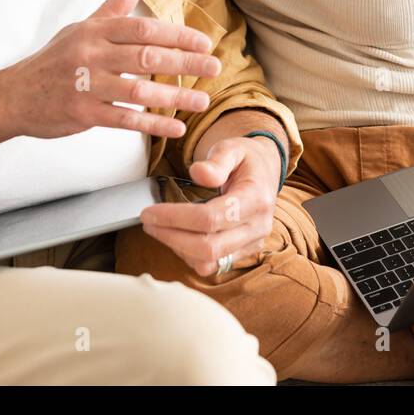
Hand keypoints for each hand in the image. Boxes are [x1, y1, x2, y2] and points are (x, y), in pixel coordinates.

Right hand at [0, 0, 220, 139]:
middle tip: (214, 66)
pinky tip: (176, 127)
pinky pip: (125, 119)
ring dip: (175, 96)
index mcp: (95, 31)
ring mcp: (87, 85)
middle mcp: (92, 54)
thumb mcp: (80, 28)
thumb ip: (113, 8)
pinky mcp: (83, 114)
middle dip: (185, 62)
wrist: (13, 96)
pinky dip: (153, 124)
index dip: (177, 35)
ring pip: (139, 89)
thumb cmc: (52, 61)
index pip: (144, 29)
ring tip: (203, 100)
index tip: (204, 42)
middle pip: (147, 57)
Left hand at [138, 135, 281, 275]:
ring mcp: (253, 243)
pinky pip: (213, 265)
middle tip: (148, 222)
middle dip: (171, 237)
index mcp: (256, 199)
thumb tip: (198, 173)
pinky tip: (178, 236)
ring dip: (178, 248)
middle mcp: (258, 227)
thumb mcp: (232, 148)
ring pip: (209, 262)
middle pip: (208, 247)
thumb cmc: (245, 160)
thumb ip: (216, 160)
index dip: (175, 218)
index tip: (149, 211)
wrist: (265, 172)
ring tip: (160, 228)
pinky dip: (190, 255)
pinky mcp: (245, 253)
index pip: (211, 218)